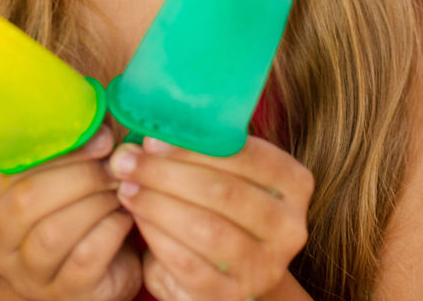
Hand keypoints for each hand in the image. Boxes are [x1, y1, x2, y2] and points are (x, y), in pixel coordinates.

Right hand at [0, 124, 142, 300]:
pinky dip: (110, 230)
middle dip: (79, 175)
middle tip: (114, 164)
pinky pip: (84, 258)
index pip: (12, 169)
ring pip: (53, 232)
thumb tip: (96, 115)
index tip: (100, 137)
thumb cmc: (75, 209)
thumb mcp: (61, 175)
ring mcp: (27, 275)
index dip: (60, 149)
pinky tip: (125, 217)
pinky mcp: (64, 295)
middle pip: (27, 200)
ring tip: (120, 188)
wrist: (93, 271)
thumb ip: (67, 145)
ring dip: (96, 202)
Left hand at [106, 134, 313, 300]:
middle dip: (166, 174)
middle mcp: (289, 227)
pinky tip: (138, 218)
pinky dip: (158, 237)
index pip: (247, 156)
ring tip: (127, 188)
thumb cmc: (226, 202)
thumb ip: (200, 149)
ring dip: (157, 205)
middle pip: (223, 192)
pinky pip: (189, 264)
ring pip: (205, 229)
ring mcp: (264, 266)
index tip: (152, 140)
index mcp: (294, 183)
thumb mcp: (227, 170)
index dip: (195, 147)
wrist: (239, 266)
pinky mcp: (233, 295)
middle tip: (127, 161)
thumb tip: (146, 138)